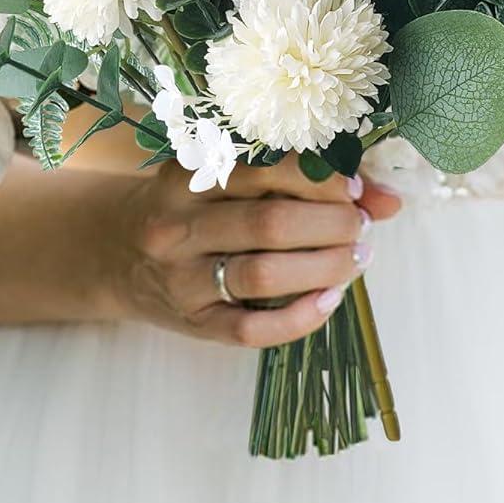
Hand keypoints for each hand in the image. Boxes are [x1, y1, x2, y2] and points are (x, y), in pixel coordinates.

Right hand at [106, 155, 400, 347]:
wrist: (115, 250)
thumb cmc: (191, 205)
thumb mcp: (228, 177)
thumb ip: (301, 179)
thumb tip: (389, 198)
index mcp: (189, 176)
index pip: (266, 172)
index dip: (321, 181)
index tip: (355, 189)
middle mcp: (178, 225)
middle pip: (269, 224)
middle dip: (331, 225)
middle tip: (361, 226)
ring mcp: (182, 278)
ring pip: (263, 276)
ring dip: (324, 267)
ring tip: (357, 258)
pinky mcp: (192, 323)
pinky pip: (250, 330)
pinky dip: (299, 318)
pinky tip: (330, 300)